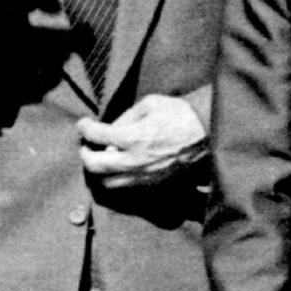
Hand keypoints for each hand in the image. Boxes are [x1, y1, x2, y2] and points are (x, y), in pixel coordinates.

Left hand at [79, 94, 208, 187]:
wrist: (207, 132)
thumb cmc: (179, 113)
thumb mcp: (149, 104)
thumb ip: (125, 117)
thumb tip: (110, 129)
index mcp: (133, 137)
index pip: (96, 135)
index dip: (84, 128)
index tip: (83, 124)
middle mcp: (135, 160)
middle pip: (94, 165)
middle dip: (84, 154)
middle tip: (86, 146)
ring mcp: (144, 175)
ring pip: (107, 182)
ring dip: (99, 171)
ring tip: (101, 159)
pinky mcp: (153, 182)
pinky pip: (126, 186)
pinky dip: (115, 178)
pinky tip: (119, 166)